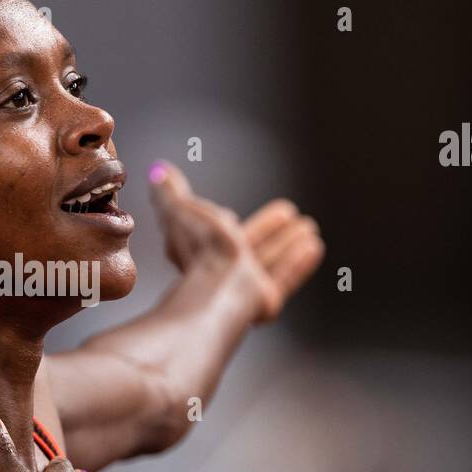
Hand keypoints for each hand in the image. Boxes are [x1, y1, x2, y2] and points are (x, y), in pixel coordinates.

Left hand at [148, 160, 324, 323]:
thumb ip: (170, 194)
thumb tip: (157, 172)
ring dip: (287, 244)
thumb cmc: (200, 251)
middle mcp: (222, 269)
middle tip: (288, 211)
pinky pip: (285, 277)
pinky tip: (314, 247)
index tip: (230, 211)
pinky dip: (298, 263)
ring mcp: (245, 286)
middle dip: (267, 230)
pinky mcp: (267, 299)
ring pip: (269, 261)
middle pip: (249, 246)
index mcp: (201, 249)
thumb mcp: (181, 211)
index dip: (221, 222)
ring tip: (308, 227)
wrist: (222, 286)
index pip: (213, 233)